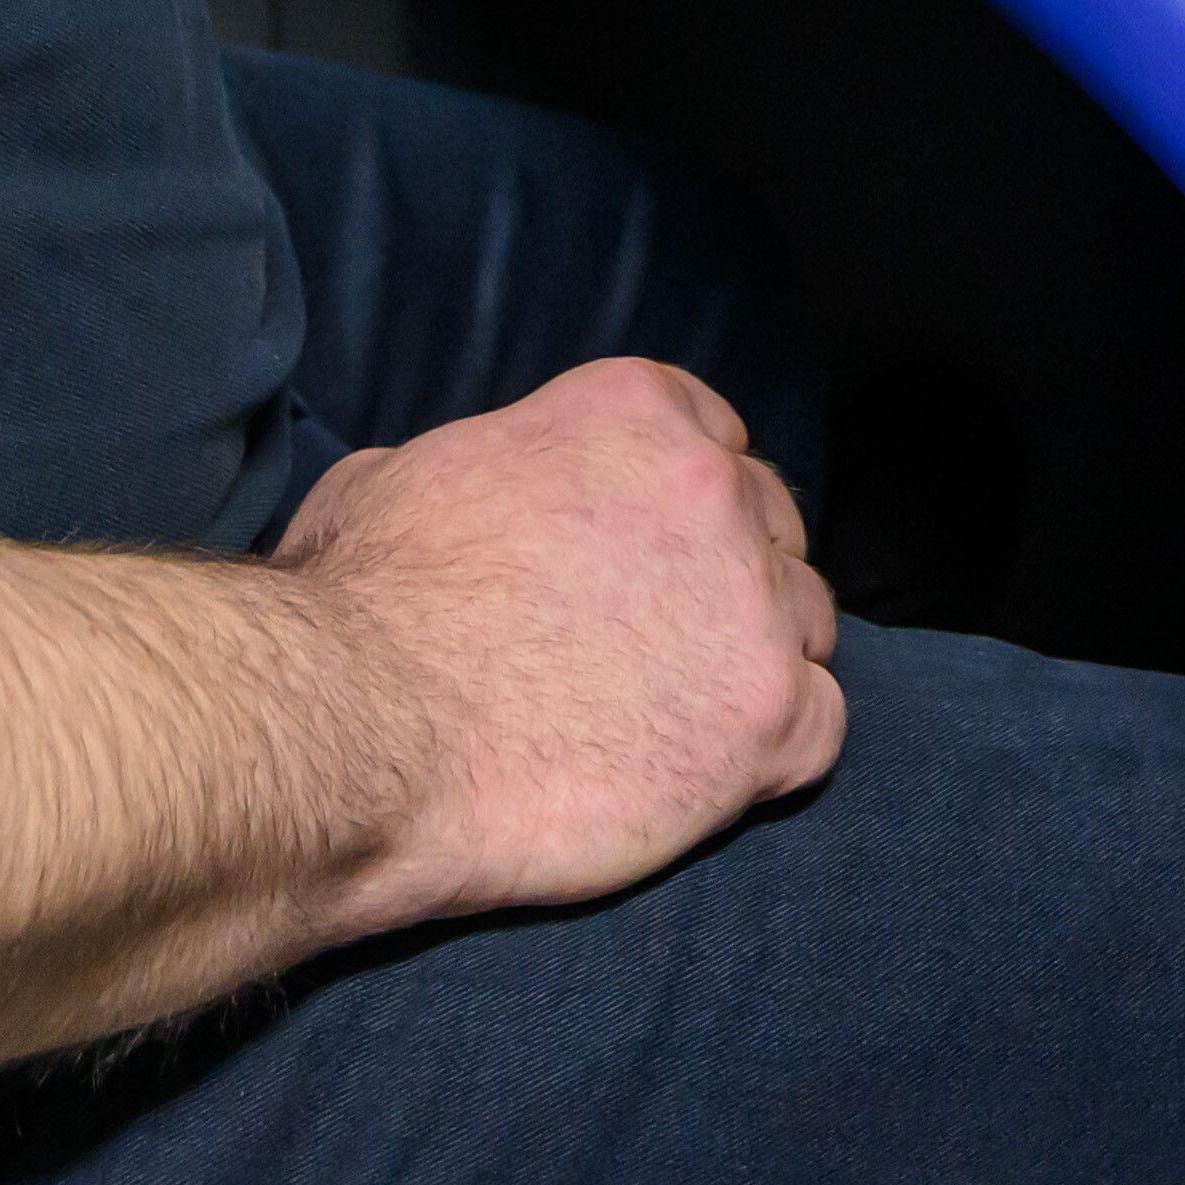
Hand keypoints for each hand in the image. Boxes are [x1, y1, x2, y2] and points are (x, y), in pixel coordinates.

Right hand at [276, 355, 841, 931]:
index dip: (686, 508)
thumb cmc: (360, 611)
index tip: (650, 561)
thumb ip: (484, 467)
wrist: (365, 734)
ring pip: (807, 623)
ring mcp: (751, 602)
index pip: (716, 439)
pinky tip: (707, 772)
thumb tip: (480, 494)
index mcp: (633, 412)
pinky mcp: (768, 716)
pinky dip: (776, 752)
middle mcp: (712, 487)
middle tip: (661, 649)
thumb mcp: (398, 477)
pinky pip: (824, 724)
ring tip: (678, 719)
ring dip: (757, 663)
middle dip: (730, 582)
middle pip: (771, 529)